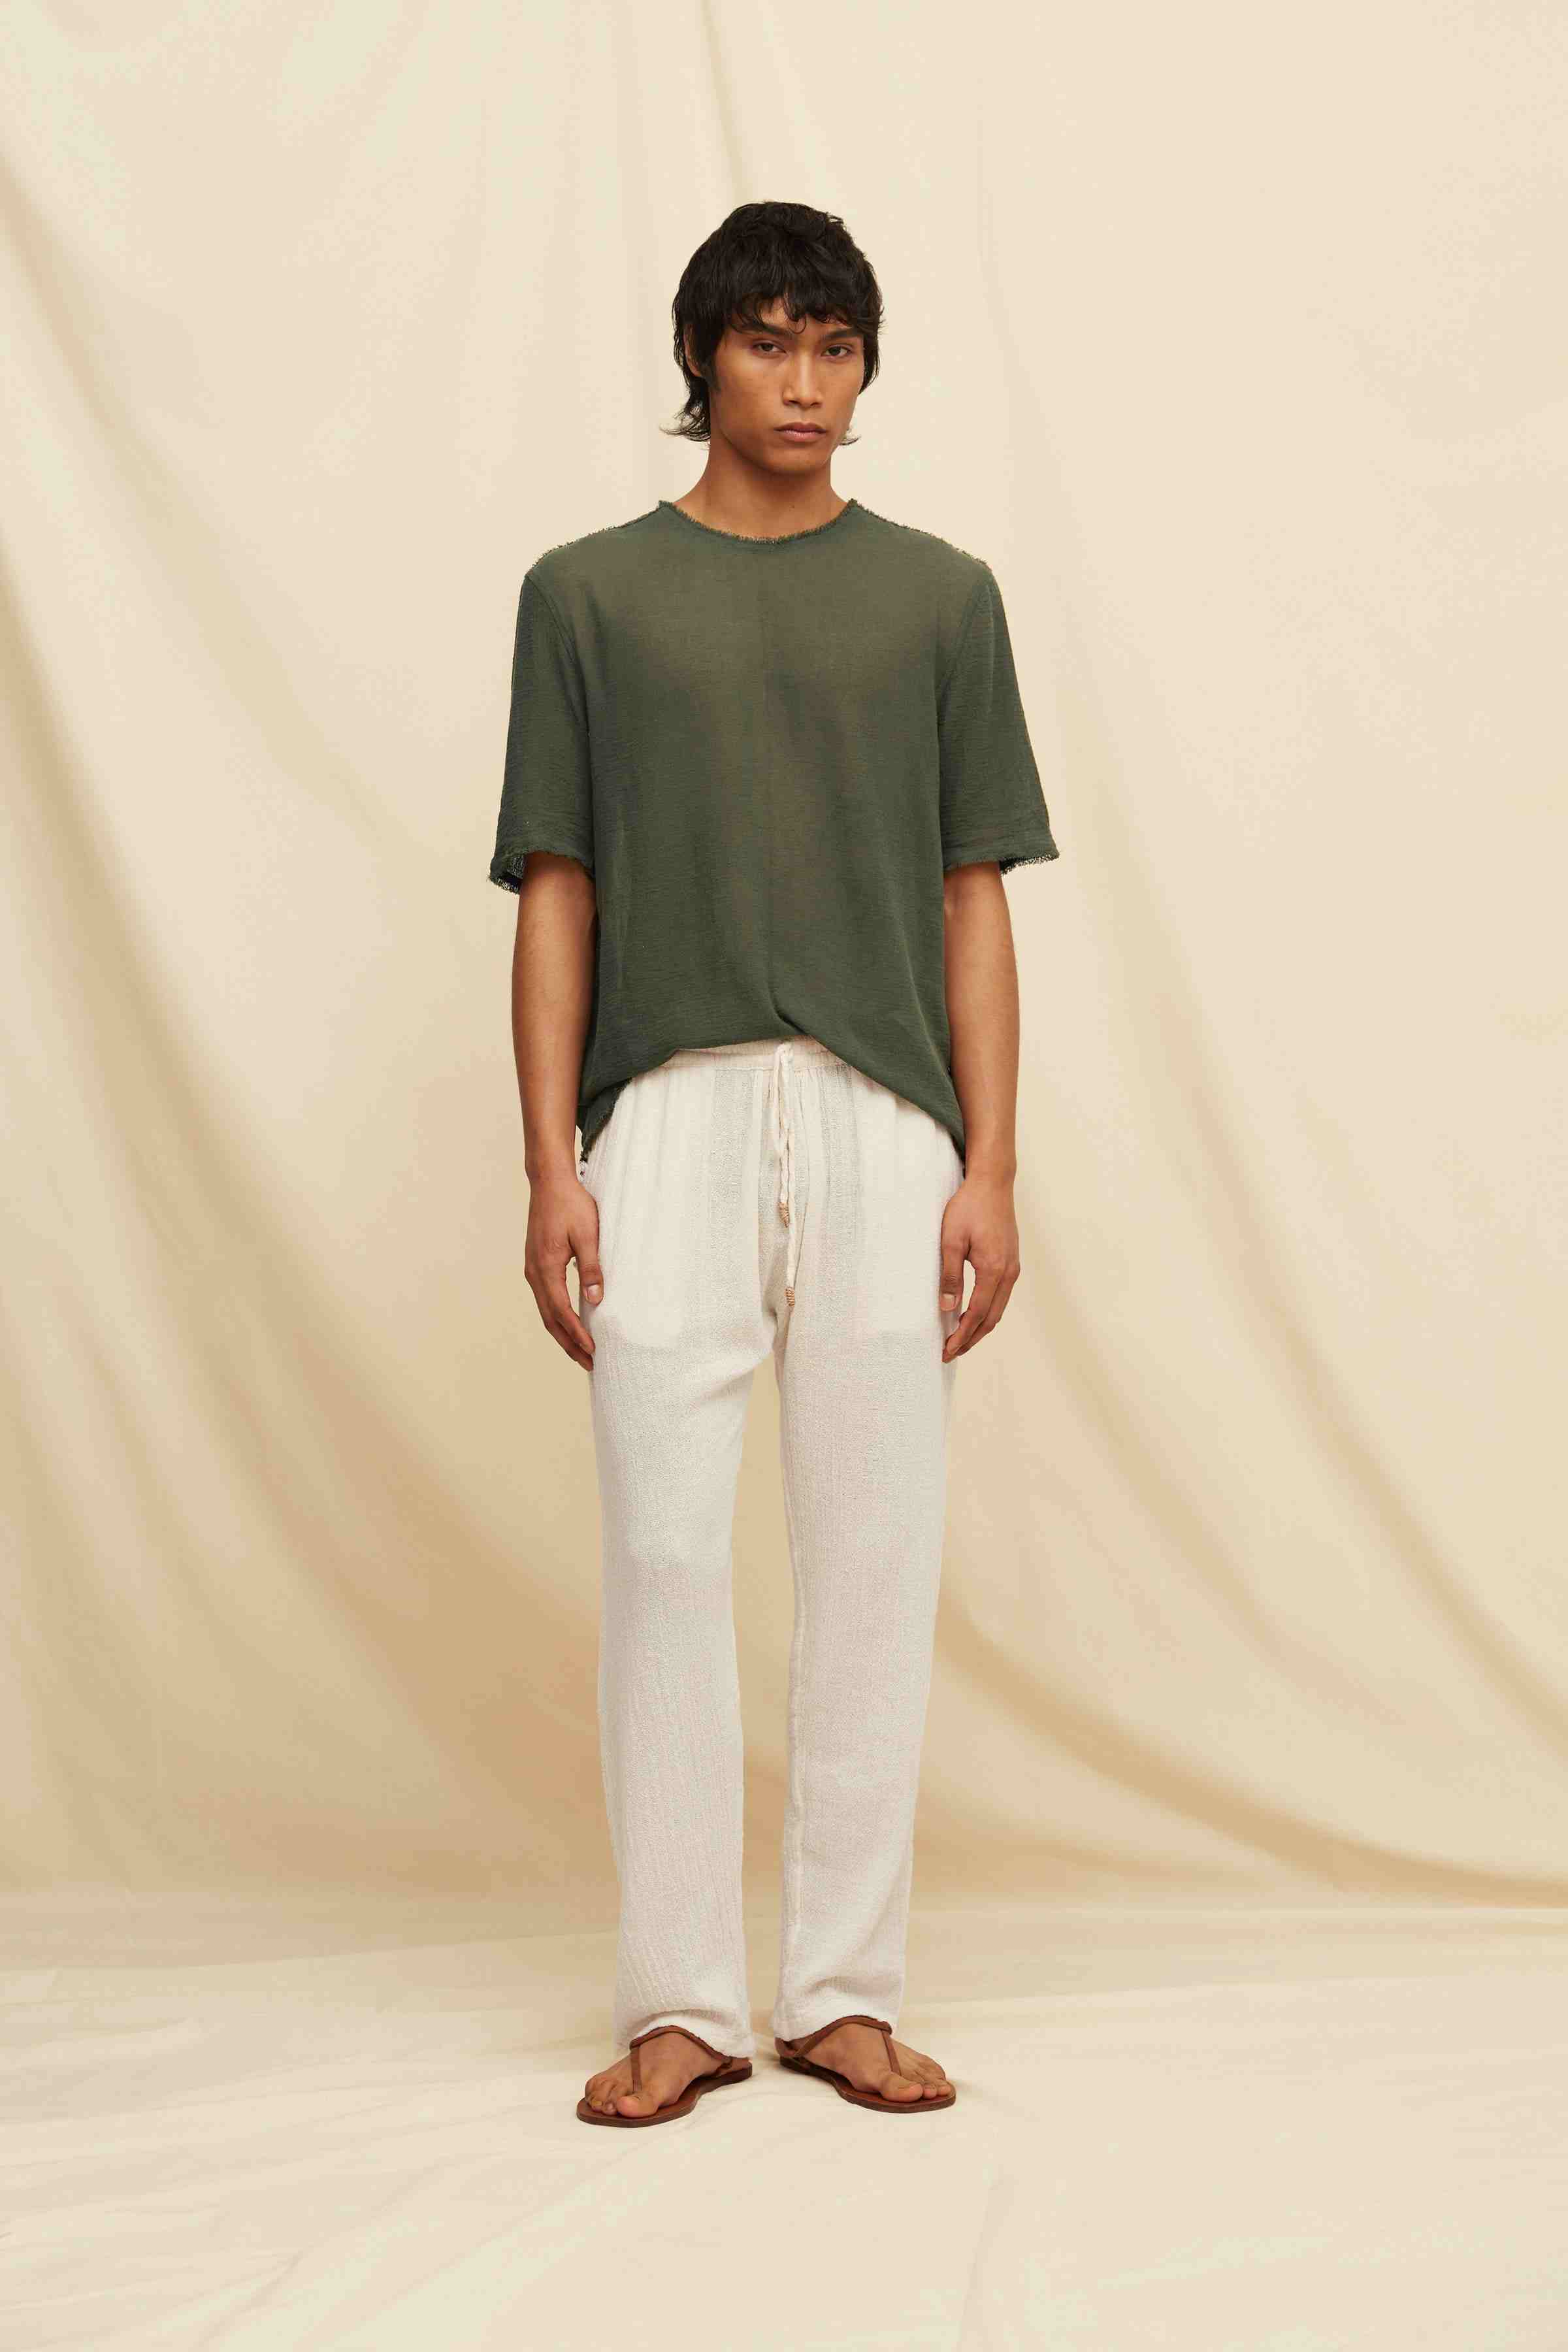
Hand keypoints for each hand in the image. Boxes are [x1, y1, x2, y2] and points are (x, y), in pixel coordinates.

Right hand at [526, 1166, 603, 1369]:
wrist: (548, 1181)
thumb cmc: (571, 1203)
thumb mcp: (588, 1234)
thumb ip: (591, 1267)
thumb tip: (595, 1299)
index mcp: (546, 1267)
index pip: (561, 1312)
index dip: (577, 1334)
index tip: (593, 1352)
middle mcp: (534, 1272)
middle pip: (549, 1319)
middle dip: (569, 1344)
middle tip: (589, 1364)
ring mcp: (532, 1269)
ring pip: (545, 1312)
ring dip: (562, 1334)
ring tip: (581, 1352)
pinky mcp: (535, 1264)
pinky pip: (545, 1299)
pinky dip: (557, 1318)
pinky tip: (569, 1323)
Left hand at [938, 1171, 1020, 1358]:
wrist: (992, 1183)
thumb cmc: (969, 1207)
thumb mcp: (951, 1239)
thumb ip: (949, 1275)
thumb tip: (947, 1308)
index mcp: (994, 1270)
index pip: (977, 1314)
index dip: (961, 1336)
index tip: (946, 1351)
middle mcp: (1009, 1273)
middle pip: (991, 1318)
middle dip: (971, 1339)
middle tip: (950, 1353)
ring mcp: (1013, 1267)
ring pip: (998, 1309)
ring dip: (980, 1328)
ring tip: (961, 1340)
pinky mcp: (1011, 1261)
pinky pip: (1001, 1296)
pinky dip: (988, 1312)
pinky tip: (974, 1314)